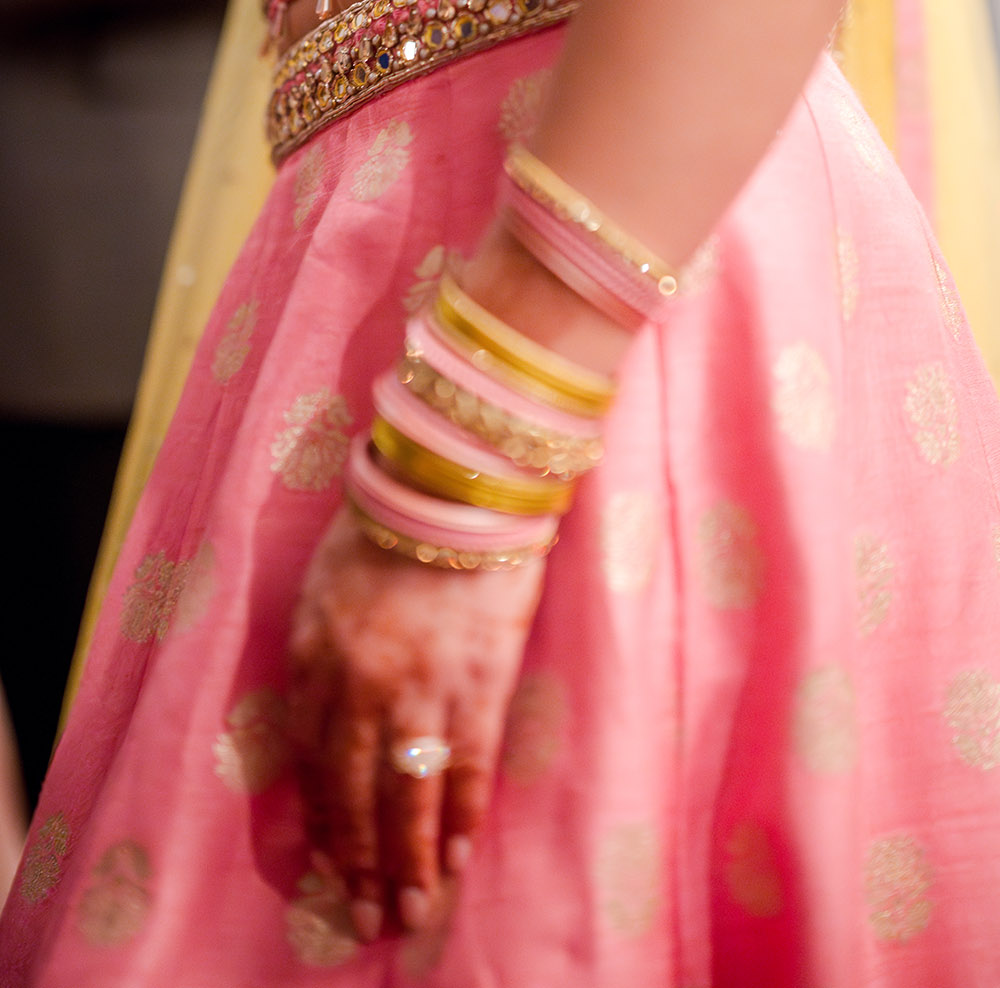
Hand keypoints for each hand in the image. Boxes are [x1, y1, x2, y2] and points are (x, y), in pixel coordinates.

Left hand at [287, 506, 545, 941]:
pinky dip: (460, 816)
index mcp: (315, 657)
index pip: (308, 760)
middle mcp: (359, 685)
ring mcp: (419, 688)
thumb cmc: (386, 526)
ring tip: (410, 911)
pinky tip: (457, 855)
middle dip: (358, 862)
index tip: (328, 865)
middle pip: (352, 791)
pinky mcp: (477, 683)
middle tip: (365, 916)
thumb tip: (323, 718)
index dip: (321, 819)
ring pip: (406, 795)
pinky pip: (465, 768)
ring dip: (408, 861)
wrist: (453, 489)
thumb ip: (319, 653)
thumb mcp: (324, 586)